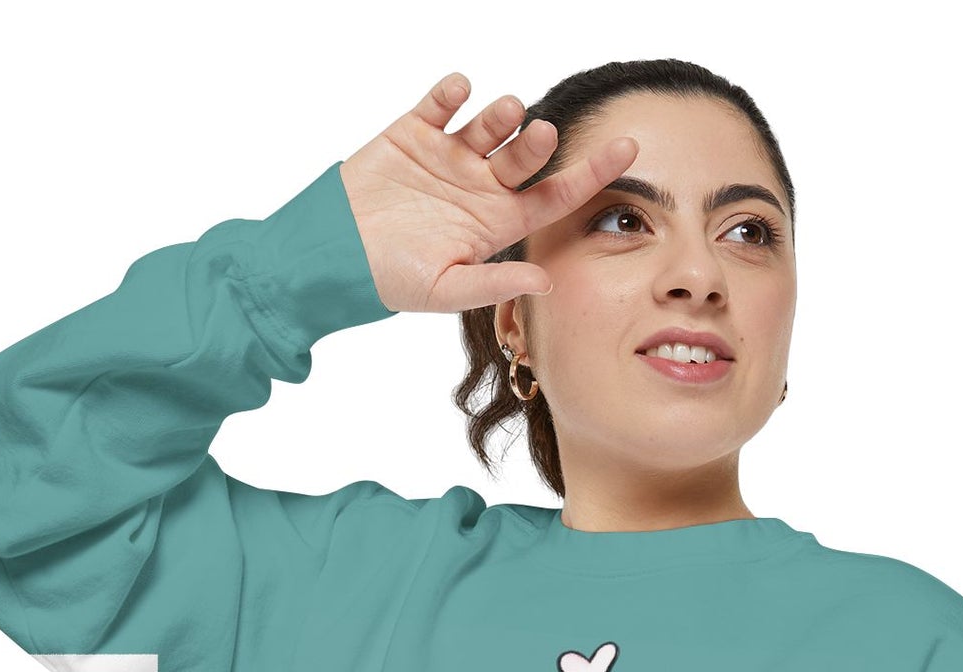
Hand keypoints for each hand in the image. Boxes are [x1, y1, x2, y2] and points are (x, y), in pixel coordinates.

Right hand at [337, 72, 637, 315]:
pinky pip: (440, 103)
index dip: (592, 173)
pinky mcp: (414, 132)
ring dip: (501, 114)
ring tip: (505, 112)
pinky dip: (452, 92)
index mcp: (497, 222)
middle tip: (539, 134)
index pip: (555, 195)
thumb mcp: (446, 290)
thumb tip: (548, 279)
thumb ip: (495, 282)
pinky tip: (458, 91)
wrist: (333, 254)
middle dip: (535, 143)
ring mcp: (449, 156)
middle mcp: (480, 185)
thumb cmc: (391, 279)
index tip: (630, 151)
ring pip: (488, 125)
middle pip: (524, 157)